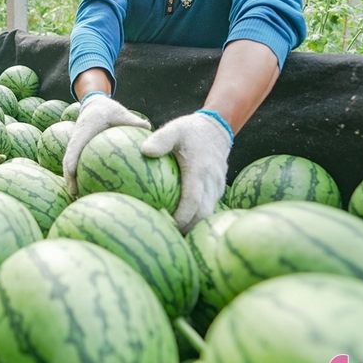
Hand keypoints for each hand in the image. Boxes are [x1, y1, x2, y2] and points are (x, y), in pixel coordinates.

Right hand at [62, 94, 150, 195]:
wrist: (93, 105)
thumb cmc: (108, 110)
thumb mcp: (120, 112)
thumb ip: (132, 121)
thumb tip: (148, 128)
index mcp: (83, 130)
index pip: (74, 147)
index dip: (71, 161)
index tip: (72, 175)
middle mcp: (76, 140)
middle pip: (68, 162)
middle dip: (69, 178)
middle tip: (74, 194)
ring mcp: (76, 147)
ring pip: (71, 166)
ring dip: (74, 181)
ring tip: (80, 197)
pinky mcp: (79, 152)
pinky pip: (79, 166)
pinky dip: (84, 177)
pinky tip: (94, 191)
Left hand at [141, 111, 231, 231]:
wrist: (217, 129)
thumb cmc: (191, 131)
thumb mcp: (175, 129)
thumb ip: (161, 139)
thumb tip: (145, 151)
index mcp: (199, 170)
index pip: (193, 201)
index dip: (181, 216)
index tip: (166, 223)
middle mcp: (211, 182)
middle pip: (202, 215)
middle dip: (186, 227)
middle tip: (165, 233)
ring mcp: (216, 188)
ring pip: (207, 215)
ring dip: (191, 225)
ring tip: (171, 230)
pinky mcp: (217, 190)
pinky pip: (208, 209)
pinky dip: (196, 217)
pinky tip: (179, 220)